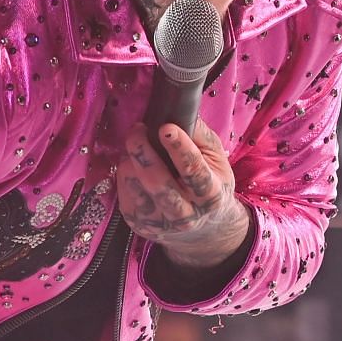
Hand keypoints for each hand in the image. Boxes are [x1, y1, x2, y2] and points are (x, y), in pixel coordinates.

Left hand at [118, 120, 250, 268]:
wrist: (204, 230)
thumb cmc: (210, 183)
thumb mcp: (217, 159)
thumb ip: (200, 136)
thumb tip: (177, 111)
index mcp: (211, 195)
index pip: (194, 171)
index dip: (179, 148)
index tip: (166, 127)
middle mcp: (186, 214)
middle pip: (158, 184)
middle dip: (144, 153)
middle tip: (137, 130)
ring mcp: (161, 223)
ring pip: (136, 189)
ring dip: (130, 161)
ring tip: (134, 143)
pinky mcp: (139, 225)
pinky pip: (124, 195)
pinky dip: (124, 174)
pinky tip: (131, 162)